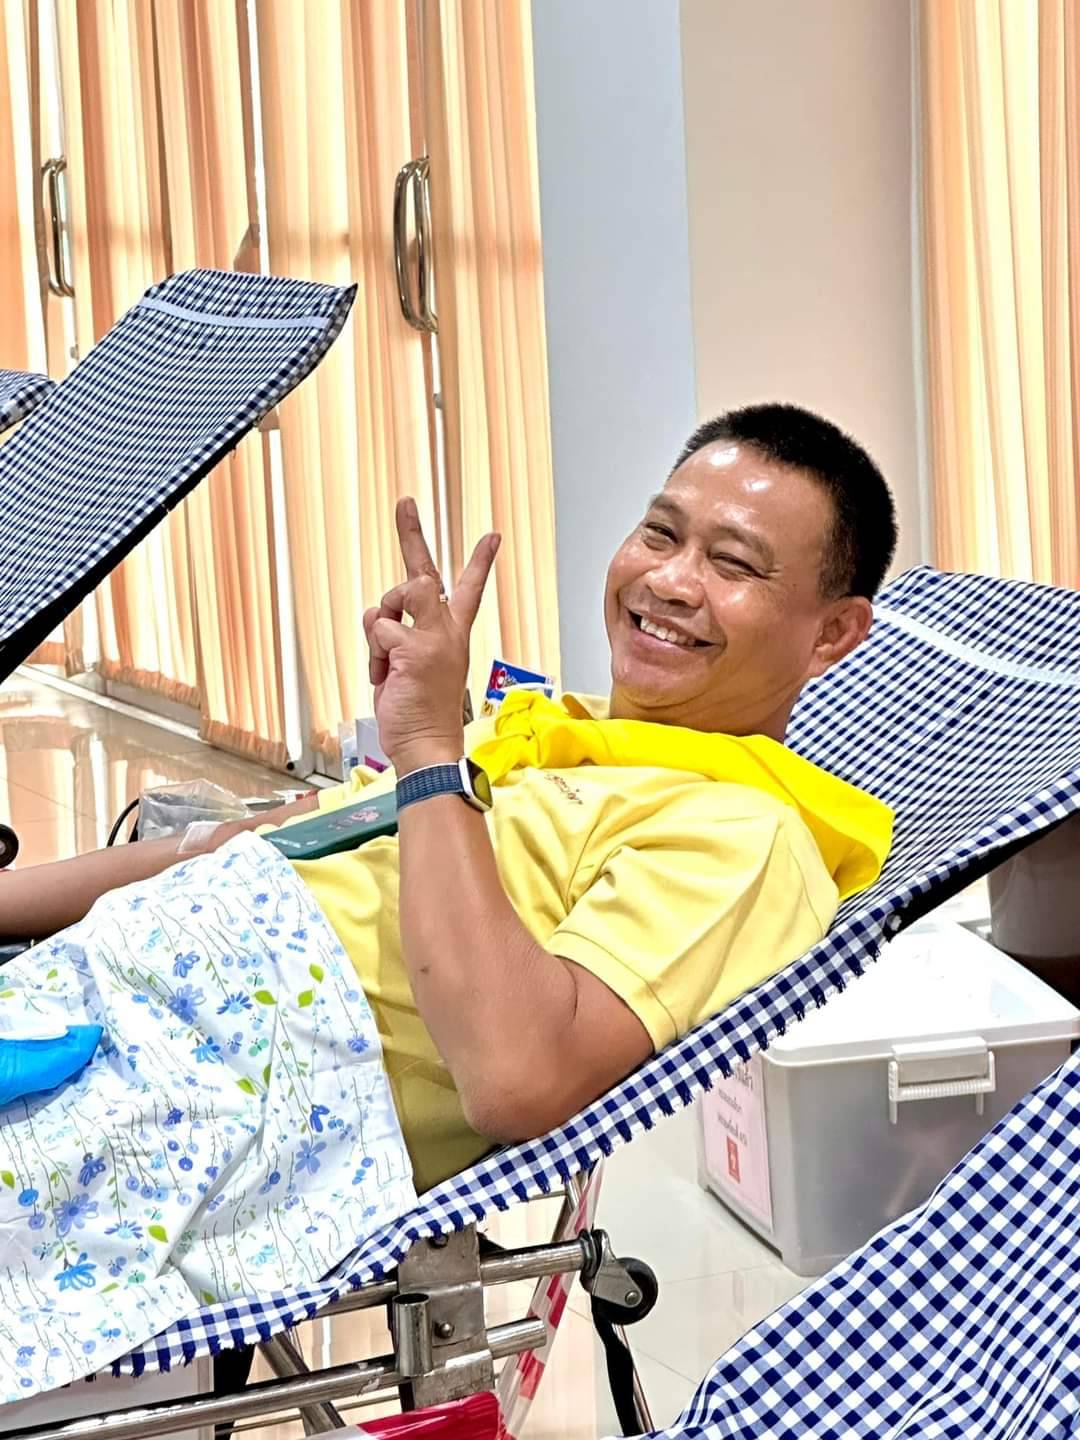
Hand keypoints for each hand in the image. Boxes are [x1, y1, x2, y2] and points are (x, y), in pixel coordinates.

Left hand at [363, 498, 499, 775]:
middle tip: (405, 502)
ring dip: (379, 627)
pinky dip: (374, 654)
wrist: (428, 747)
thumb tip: (382, 620)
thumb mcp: (417, 668)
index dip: (479, 562)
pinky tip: (386, 676)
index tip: (491, 537)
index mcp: (452, 636)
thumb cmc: (421, 714)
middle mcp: (447, 631)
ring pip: (394, 599)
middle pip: (425, 573)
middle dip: (412, 532)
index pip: (470, 590)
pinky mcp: (414, 649)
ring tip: (388, 663)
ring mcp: (433, 638)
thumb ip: (405, 638)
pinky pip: (379, 630)